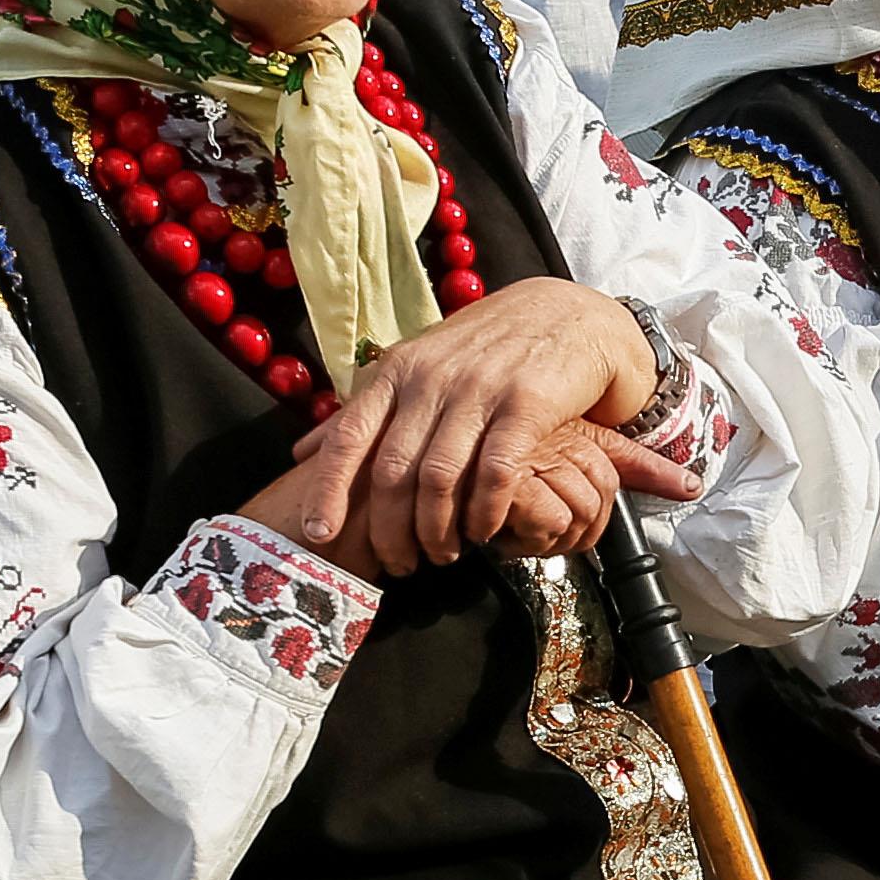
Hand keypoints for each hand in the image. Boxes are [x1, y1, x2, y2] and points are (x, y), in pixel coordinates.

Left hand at [278, 279, 698, 573]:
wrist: (576, 316)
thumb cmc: (495, 349)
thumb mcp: (422, 366)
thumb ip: (368, 409)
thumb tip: (303, 450)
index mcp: (399, 370)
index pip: (349, 436)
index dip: (328, 489)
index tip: (319, 533)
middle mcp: (432, 378)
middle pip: (392, 470)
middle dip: (389, 529)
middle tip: (399, 563)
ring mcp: (480, 389)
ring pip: (439, 478)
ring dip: (437, 530)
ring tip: (443, 554)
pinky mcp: (528, 404)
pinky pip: (495, 473)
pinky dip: (485, 512)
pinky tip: (485, 531)